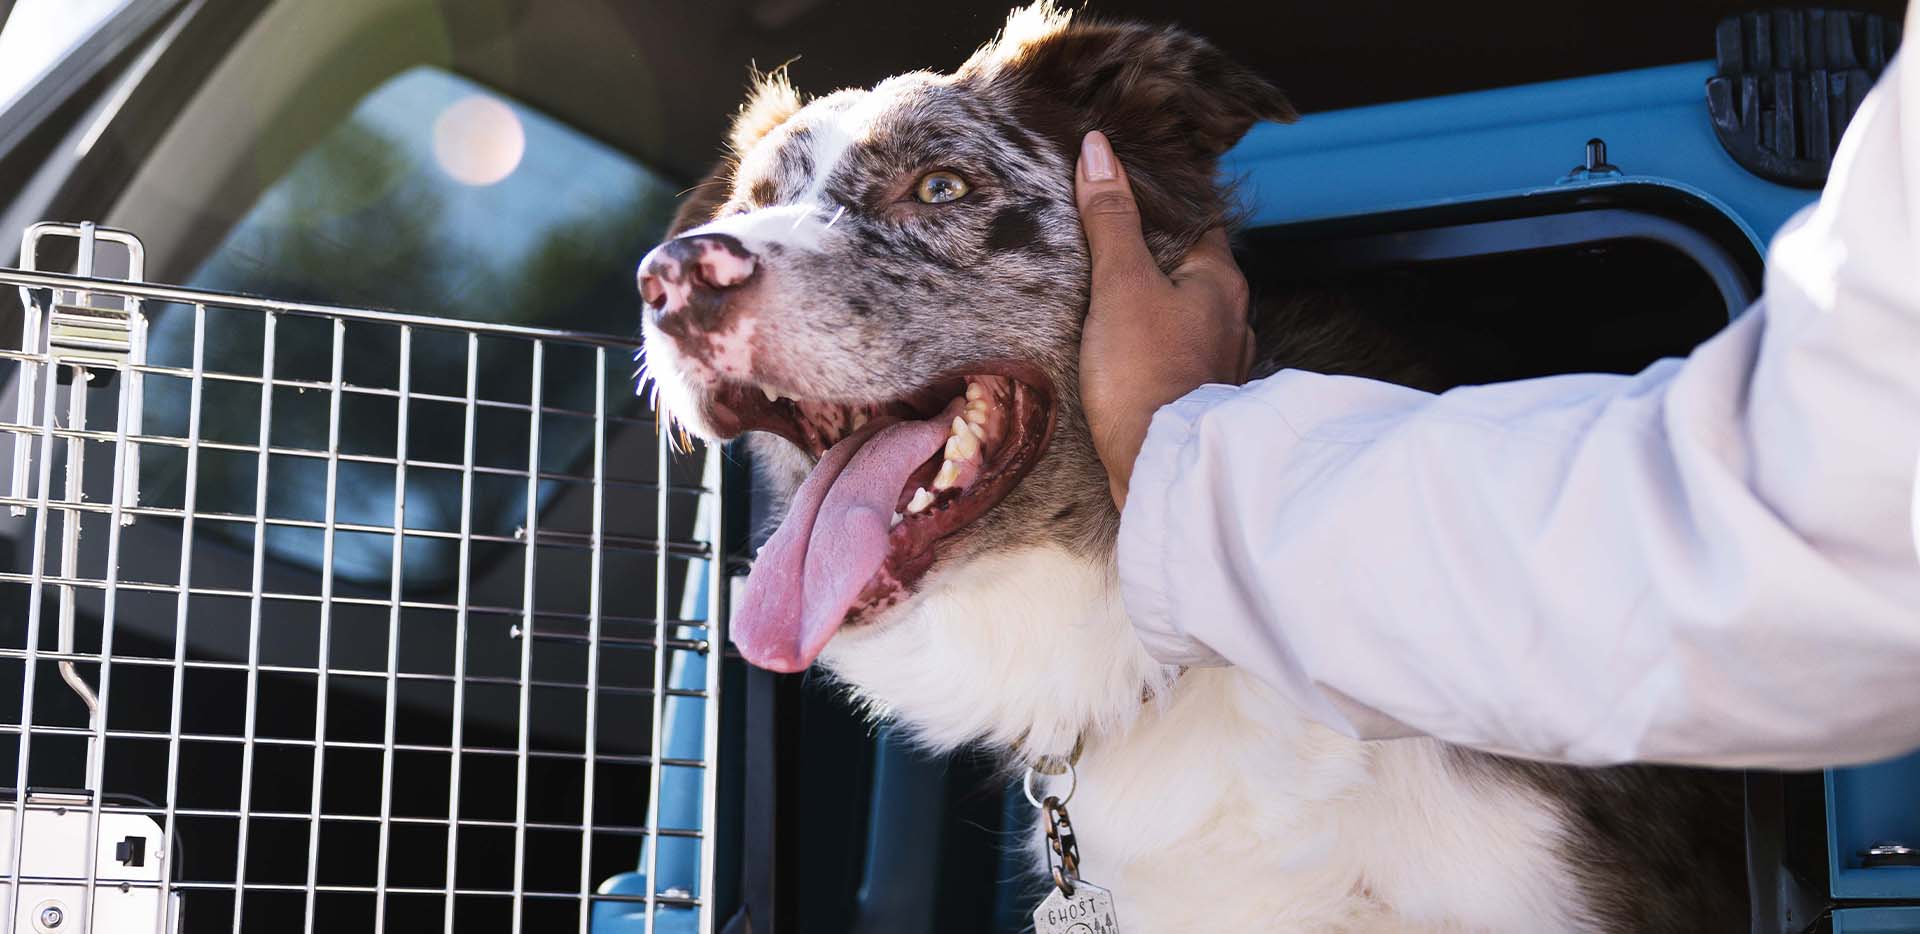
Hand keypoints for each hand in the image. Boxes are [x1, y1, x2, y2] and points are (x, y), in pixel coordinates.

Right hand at [1075, 130, 1254, 509]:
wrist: (1160, 467)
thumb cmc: (1145, 374)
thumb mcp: (1120, 284)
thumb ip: (1111, 219)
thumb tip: (1100, 151)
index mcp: (1222, 281)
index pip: (1197, 219)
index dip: (1162, 202)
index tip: (1126, 188)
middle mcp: (1234, 319)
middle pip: (1193, 269)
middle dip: (1155, 256)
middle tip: (1106, 241)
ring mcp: (1221, 363)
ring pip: (1189, 316)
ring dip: (1157, 305)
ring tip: (1111, 297)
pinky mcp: (1199, 400)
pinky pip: (1179, 357)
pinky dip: (1157, 347)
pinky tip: (1127, 353)